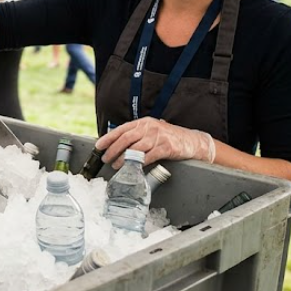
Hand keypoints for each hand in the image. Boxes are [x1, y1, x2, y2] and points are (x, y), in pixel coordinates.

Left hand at [95, 117, 215, 168]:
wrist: (192, 141)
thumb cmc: (169, 137)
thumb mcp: (151, 131)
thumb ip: (136, 135)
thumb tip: (116, 144)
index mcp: (144, 123)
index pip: (121, 129)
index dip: (108, 138)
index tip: (98, 146)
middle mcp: (150, 128)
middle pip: (126, 139)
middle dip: (113, 150)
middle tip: (106, 159)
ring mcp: (159, 137)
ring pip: (135, 149)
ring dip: (123, 159)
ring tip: (116, 166)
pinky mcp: (167, 147)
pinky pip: (149, 156)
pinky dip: (139, 163)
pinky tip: (134, 168)